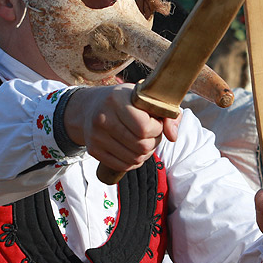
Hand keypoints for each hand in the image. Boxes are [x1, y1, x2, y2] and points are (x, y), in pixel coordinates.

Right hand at [65, 84, 180, 172]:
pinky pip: (124, 166)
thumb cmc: (123, 100)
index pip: (144, 127)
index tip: (156, 122)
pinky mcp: (94, 151)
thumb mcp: (145, 97)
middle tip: (152, 133)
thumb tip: (173, 136)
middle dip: (154, 142)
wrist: (89, 107)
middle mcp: (103, 118)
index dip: (157, 128)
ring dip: (146, 153)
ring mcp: (96, 137)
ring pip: (135, 158)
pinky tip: (135, 150)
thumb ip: (166, 113)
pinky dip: (135, 161)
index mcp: (116, 100)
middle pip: (142, 146)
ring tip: (144, 140)